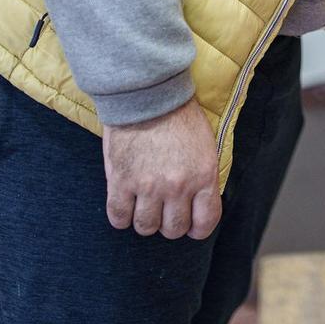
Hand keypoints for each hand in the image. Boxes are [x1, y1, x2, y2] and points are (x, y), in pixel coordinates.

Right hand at [102, 96, 221, 240]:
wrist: (148, 94)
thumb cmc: (179, 116)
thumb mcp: (206, 146)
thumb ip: (203, 177)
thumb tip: (199, 204)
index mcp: (204, 176)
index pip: (205, 222)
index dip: (197, 228)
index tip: (190, 225)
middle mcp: (177, 186)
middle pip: (173, 229)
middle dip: (169, 223)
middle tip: (164, 210)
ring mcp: (148, 186)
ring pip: (146, 227)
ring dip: (145, 220)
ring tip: (143, 205)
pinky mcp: (121, 181)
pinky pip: (118, 217)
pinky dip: (121, 216)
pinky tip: (124, 204)